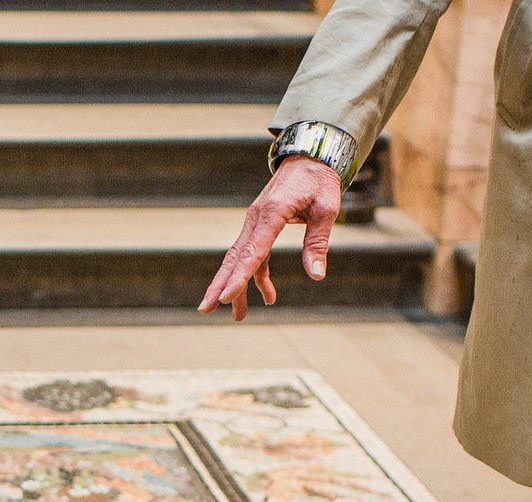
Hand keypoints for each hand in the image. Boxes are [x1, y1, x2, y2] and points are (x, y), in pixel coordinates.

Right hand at [200, 157, 343, 320]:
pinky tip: (266, 295)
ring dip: (235, 286)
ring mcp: (255, 222)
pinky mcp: (260, 225)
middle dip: (219, 286)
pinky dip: (256, 275)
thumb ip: (318, 242)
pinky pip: (253, 254)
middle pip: (234, 258)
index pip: (252, 252)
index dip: (238, 278)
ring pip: (239, 258)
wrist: (310, 155)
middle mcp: (256, 219)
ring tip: (237, 316)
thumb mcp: (326, 208)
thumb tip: (316, 275)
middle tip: (205, 310)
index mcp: (271, 214)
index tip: (225, 298)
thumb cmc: (320, 180)